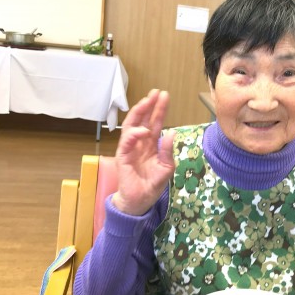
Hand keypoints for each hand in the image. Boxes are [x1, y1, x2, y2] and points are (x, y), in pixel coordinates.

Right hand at [112, 89, 175, 215]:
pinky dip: (134, 134)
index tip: (164, 96)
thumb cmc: (151, 185)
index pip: (155, 123)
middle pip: (143, 120)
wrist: (139, 202)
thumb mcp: (166, 168)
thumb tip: (172, 133)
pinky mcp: (122, 156)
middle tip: (156, 92)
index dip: (159, 110)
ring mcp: (130, 148)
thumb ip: (168, 151)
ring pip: (132, 125)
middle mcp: (140, 143)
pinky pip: (126, 141)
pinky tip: (144, 130)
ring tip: (148, 102)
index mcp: (151, 145)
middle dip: (149, 105)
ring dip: (139, 113)